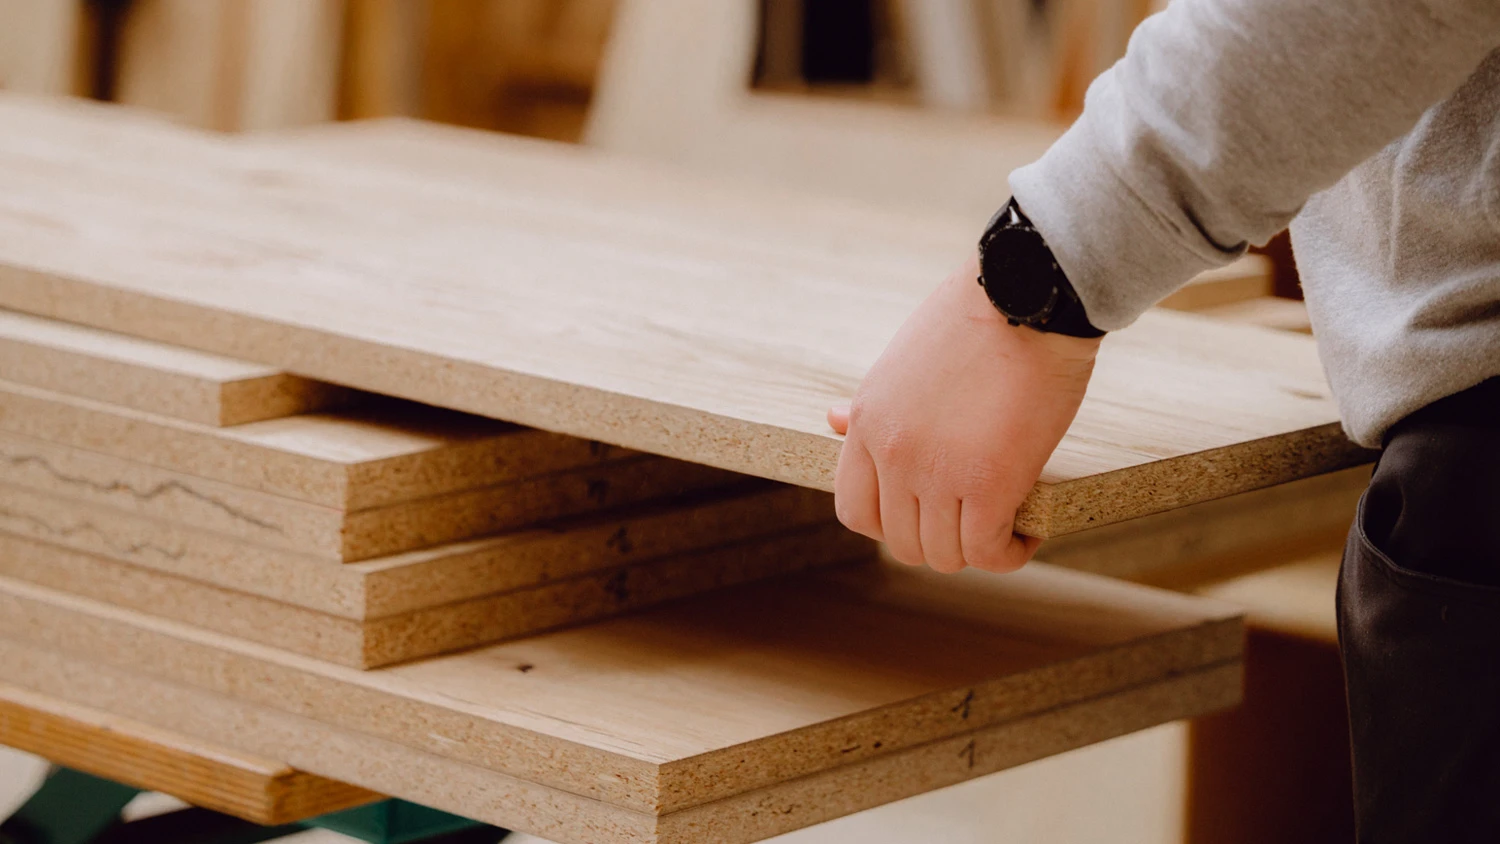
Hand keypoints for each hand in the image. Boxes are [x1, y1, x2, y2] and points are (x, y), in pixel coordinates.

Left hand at [829, 255, 1100, 572]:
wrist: (1027, 293)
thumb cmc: (975, 319)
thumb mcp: (900, 362)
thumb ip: (870, 407)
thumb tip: (832, 421)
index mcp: (868, 423)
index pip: (854, 511)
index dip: (891, 524)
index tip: (927, 512)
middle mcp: (892, 454)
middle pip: (900, 542)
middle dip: (940, 540)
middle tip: (976, 518)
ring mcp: (936, 472)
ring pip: (944, 555)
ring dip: (977, 549)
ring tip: (1008, 524)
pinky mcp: (988, 483)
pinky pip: (988, 551)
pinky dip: (1010, 552)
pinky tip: (1029, 529)